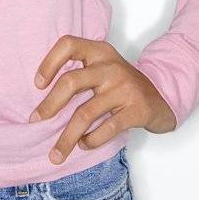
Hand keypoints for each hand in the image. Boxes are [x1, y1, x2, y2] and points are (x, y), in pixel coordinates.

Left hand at [28, 35, 176, 164]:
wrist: (162, 96)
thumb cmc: (122, 84)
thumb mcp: (103, 68)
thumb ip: (79, 73)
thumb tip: (41, 101)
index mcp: (100, 52)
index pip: (68, 45)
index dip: (49, 62)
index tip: (37, 84)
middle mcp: (111, 66)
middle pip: (72, 81)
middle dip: (50, 105)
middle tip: (35, 120)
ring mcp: (125, 88)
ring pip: (86, 113)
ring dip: (66, 137)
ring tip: (55, 154)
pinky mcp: (137, 110)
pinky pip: (107, 128)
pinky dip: (91, 141)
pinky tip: (83, 145)